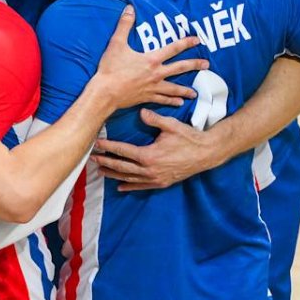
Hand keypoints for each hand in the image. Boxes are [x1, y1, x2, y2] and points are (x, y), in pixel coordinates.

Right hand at [93, 6, 208, 109]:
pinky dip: (171, 102)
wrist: (105, 92)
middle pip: (179, 68)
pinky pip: (162, 100)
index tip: (198, 40)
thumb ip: (124, 25)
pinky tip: (179, 104)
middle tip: (206, 65)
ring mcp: (152, 87)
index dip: (186, 43)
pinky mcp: (147, 97)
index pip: (173, 48)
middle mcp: (156, 74)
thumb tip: (129, 8)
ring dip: (185, 90)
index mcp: (151, 59)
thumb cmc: (111, 68)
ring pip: (174, 88)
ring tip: (195, 93)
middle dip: (194, 65)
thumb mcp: (116, 43)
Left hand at [93, 108, 227, 190]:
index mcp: (150, 155)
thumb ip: (154, 119)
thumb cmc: (189, 138)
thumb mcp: (171, 125)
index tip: (98, 144)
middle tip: (93, 159)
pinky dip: (130, 186)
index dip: (109, 147)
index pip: (123, 151)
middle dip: (106, 162)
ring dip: (114, 175)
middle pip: (122, 167)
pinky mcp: (162, 183)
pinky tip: (120, 187)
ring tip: (100, 171)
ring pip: (129, 178)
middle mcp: (150, 170)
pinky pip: (142, 186)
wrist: (206, 154)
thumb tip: (141, 112)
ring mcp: (156, 179)